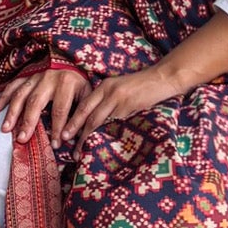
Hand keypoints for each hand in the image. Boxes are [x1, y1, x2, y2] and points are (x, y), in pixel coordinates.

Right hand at [0, 66, 88, 143]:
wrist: (72, 56)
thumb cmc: (80, 80)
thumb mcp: (88, 93)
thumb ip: (82, 112)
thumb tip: (78, 137)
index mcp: (66, 83)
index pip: (60, 109)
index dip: (57, 128)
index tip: (55, 145)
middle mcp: (48, 78)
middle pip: (35, 102)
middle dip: (28, 122)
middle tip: (22, 139)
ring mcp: (35, 76)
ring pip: (20, 95)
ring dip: (12, 113)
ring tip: (6, 129)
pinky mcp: (26, 75)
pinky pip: (12, 86)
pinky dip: (2, 98)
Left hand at [61, 62, 181, 146]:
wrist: (163, 78)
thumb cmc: (143, 86)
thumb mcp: (122, 89)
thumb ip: (109, 100)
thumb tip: (98, 120)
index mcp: (104, 85)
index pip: (84, 104)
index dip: (73, 119)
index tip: (65, 133)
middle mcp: (107, 90)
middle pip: (86, 112)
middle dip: (74, 128)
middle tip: (65, 141)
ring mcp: (117, 98)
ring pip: (96, 119)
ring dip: (86, 136)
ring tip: (79, 149)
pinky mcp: (128, 106)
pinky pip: (113, 123)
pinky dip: (104, 134)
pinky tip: (99, 143)